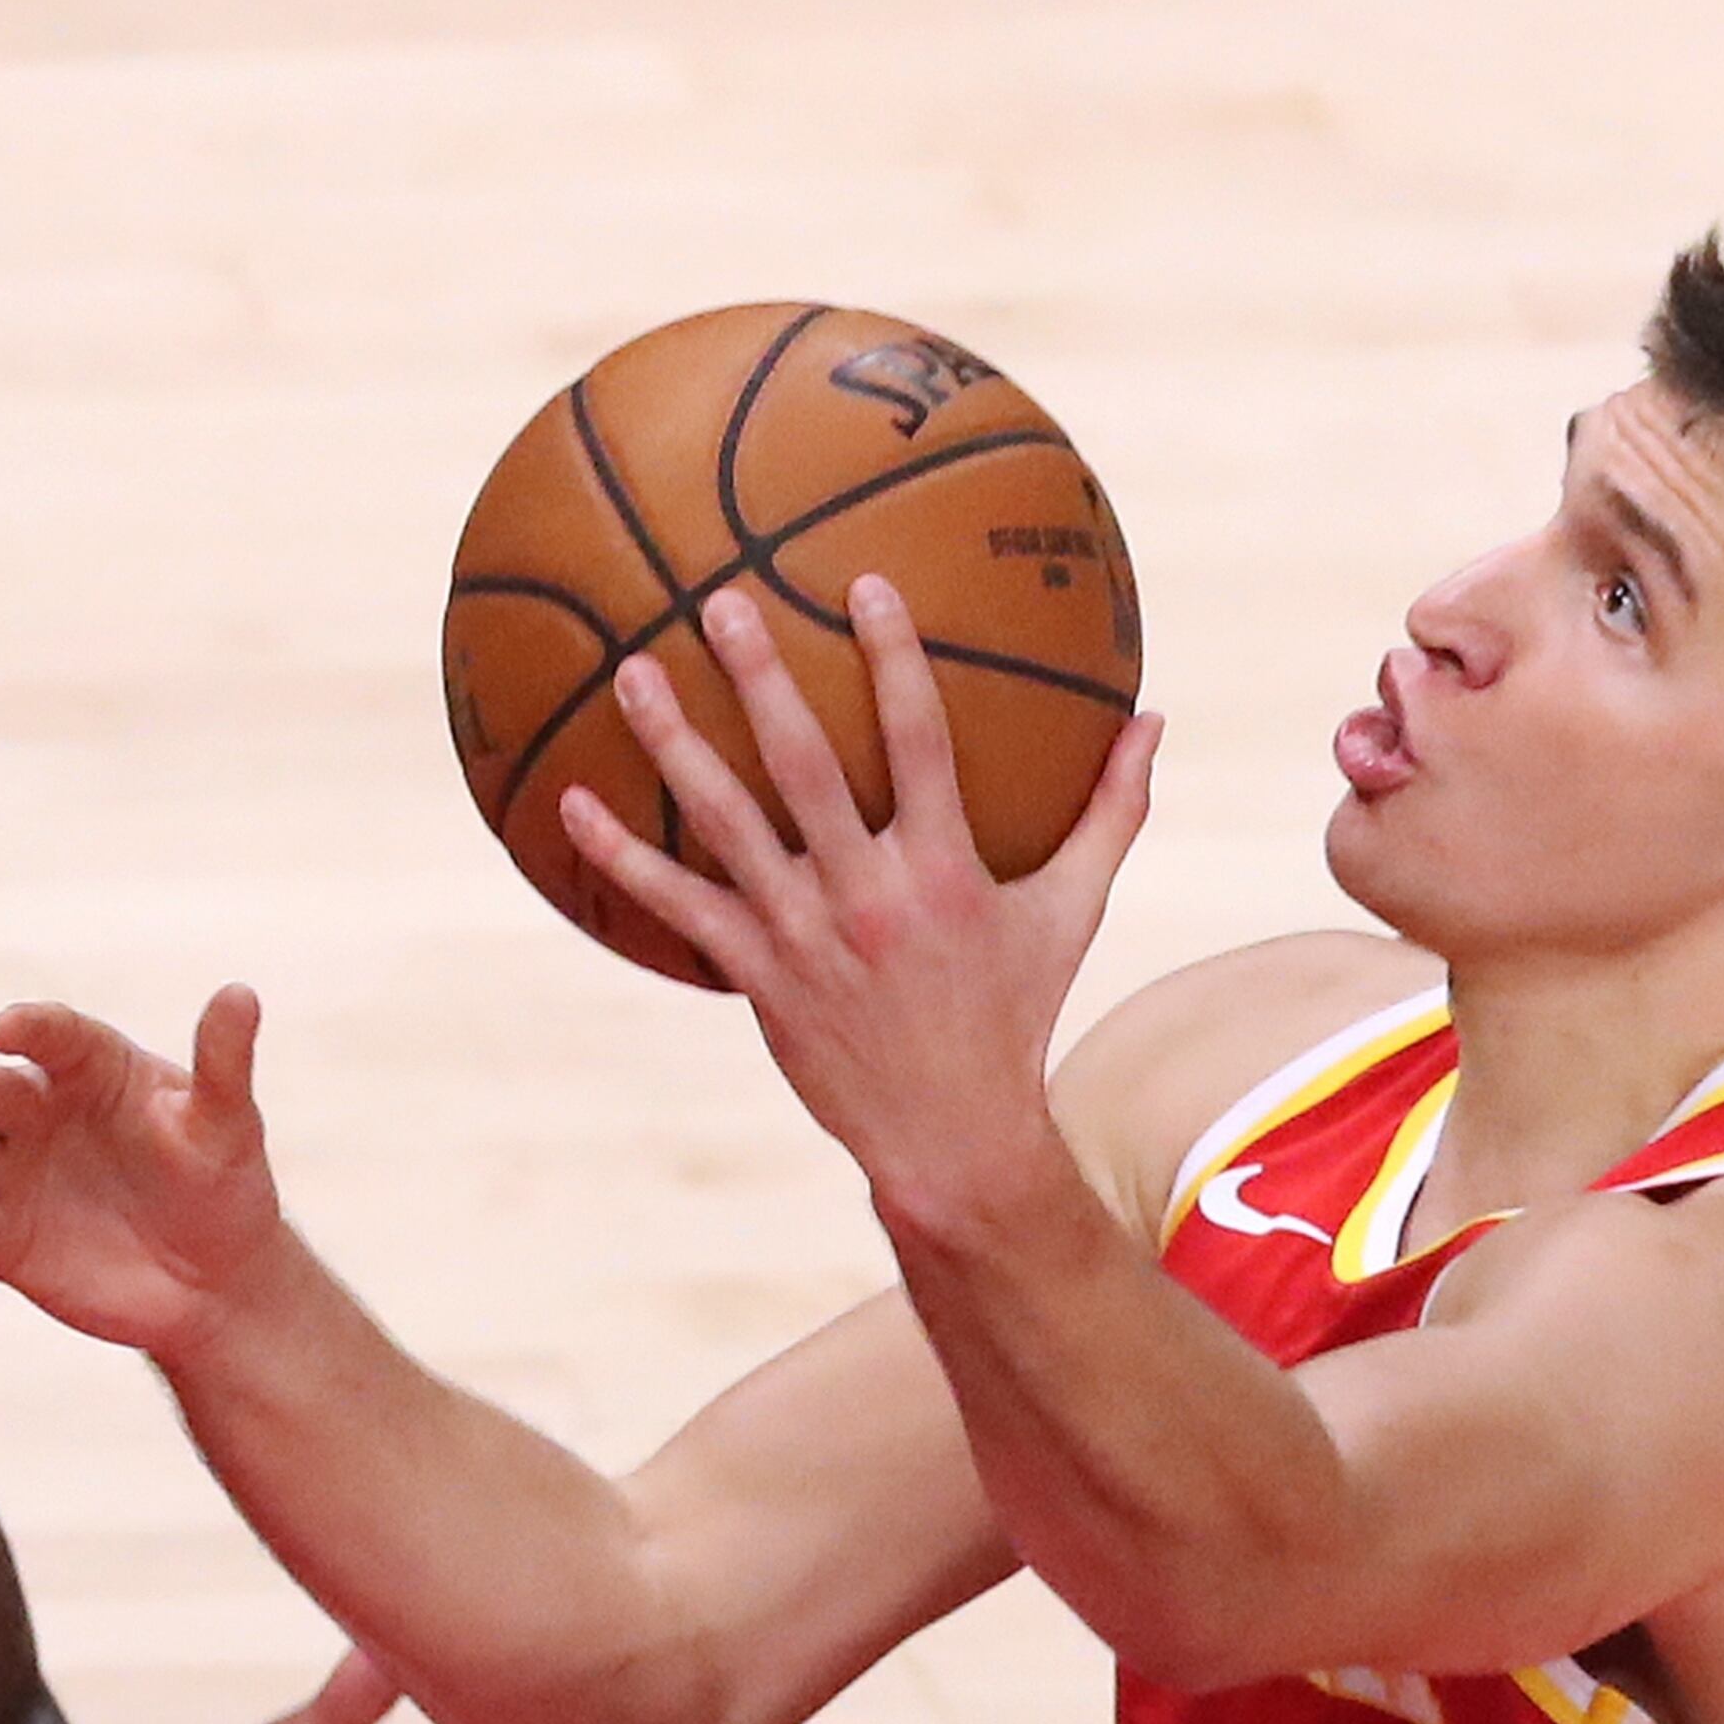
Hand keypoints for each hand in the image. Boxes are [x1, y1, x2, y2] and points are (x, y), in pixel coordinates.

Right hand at [0, 989, 284, 1366]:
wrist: (213, 1280)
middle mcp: (38, 1115)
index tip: (9, 1027)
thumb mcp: (228, 1124)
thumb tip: (240, 992)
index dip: (30, 1028)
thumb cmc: (221, 1183)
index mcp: (90, 1069)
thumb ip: (223, 1064)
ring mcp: (14, 1178)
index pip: (54, 1037)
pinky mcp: (3, 1243)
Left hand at [558, 576, 1159, 1221]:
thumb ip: (1109, 812)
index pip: (919, 741)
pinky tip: (569, 805)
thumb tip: (1153, 721)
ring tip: (631, 673)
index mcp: (944, 867)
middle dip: (760, 680)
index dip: (893, 659)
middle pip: (802, 767)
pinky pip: (677, 906)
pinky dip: (621, 857)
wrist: (952, 1137)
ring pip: (725, 824)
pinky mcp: (756, 974)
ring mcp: (802, 934)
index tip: (864, 585)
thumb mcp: (1072, 912)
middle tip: (719, 603)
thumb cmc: (1016, 1013)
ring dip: (674, 747)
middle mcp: (867, 893)